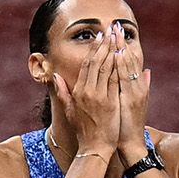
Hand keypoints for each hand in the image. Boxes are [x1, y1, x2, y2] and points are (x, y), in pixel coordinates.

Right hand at [53, 44, 124, 161]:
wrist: (94, 147)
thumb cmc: (83, 130)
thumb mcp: (69, 110)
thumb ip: (62, 92)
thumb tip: (55, 76)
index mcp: (78, 91)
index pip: (86, 65)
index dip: (93, 49)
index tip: (99, 37)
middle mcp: (87, 91)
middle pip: (96, 62)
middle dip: (104, 45)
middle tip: (110, 30)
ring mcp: (99, 96)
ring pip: (106, 68)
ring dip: (112, 51)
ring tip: (117, 38)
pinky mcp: (110, 102)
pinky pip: (115, 80)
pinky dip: (119, 67)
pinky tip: (123, 56)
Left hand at [108, 36, 152, 151]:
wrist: (130, 143)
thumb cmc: (127, 124)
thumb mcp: (135, 103)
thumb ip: (142, 85)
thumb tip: (147, 71)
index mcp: (137, 86)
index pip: (131, 61)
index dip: (124, 45)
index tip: (118, 31)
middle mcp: (138, 87)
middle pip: (130, 60)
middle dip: (122, 42)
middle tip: (116, 25)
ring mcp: (136, 92)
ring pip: (129, 66)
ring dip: (122, 49)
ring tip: (116, 33)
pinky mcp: (132, 99)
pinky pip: (126, 79)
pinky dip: (122, 66)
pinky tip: (118, 54)